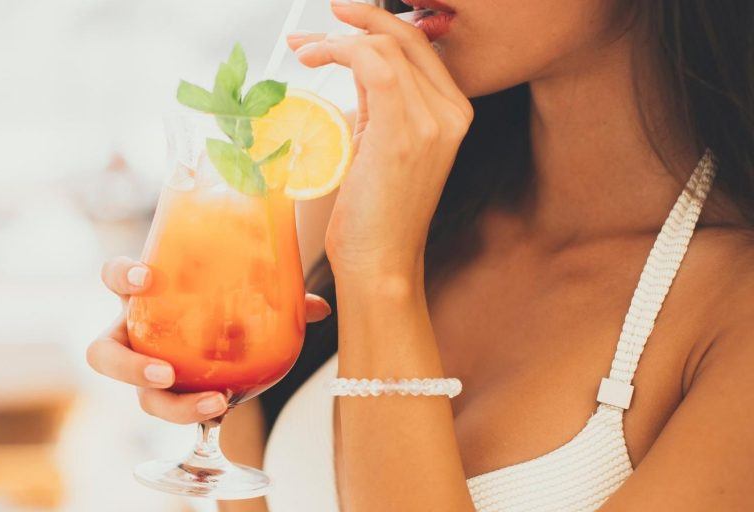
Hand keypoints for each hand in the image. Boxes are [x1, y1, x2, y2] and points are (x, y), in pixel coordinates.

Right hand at [86, 256, 332, 423]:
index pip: (115, 277)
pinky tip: (226, 414)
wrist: (211, 328)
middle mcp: (134, 335)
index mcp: (142, 296)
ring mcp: (146, 369)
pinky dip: (199, 416)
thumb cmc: (214, 299)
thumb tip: (319, 307)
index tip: (146, 278)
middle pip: (103, 355)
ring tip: (213, 404)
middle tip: (165, 373)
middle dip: (128, 367)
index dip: (122, 276)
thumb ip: (273, 293)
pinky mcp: (167, 396)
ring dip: (171, 405)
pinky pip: (174, 411)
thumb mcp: (237, 288)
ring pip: (138, 397)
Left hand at [288, 2, 472, 279]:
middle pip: (404, 39)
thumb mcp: (381, 143)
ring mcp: (433, 121)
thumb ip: (379, 100)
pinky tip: (315, 57)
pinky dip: (340, 50)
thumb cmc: (375, 213)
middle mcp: (451, 112)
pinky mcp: (404, 131)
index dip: (376, 24)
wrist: (380, 262)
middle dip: (355, 22)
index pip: (418, 47)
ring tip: (304, 51)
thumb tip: (356, 58)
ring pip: (385, 47)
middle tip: (312, 31)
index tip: (337, 22)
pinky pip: (374, 64)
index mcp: (452, 113)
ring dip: (336, 39)